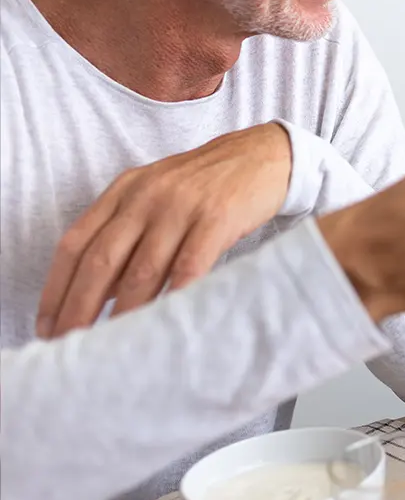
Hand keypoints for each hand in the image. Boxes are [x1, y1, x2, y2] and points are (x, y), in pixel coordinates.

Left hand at [37, 123, 291, 336]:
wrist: (264, 155)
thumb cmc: (208, 185)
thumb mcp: (158, 196)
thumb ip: (127, 234)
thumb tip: (97, 293)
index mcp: (124, 190)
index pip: (75, 243)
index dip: (55, 289)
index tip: (46, 325)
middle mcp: (146, 196)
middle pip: (100, 260)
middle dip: (79, 308)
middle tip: (69, 344)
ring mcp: (181, 205)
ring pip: (142, 269)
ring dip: (123, 312)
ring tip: (112, 344)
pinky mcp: (217, 216)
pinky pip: (189, 265)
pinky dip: (173, 297)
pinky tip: (164, 322)